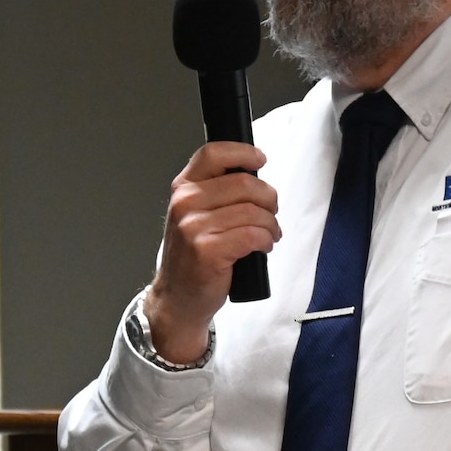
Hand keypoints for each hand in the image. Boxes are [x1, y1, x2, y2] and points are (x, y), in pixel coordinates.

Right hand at [143, 142, 279, 363]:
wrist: (179, 297)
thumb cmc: (194, 256)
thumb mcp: (195, 215)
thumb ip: (217, 191)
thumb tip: (255, 174)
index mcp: (183, 188)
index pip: (213, 154)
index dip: (243, 153)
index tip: (260, 160)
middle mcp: (185, 203)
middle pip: (244, 183)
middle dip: (268, 199)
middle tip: (271, 213)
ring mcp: (194, 227)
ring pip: (253, 212)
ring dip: (271, 224)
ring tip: (269, 234)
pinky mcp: (208, 250)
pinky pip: (253, 235)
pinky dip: (266, 240)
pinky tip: (263, 246)